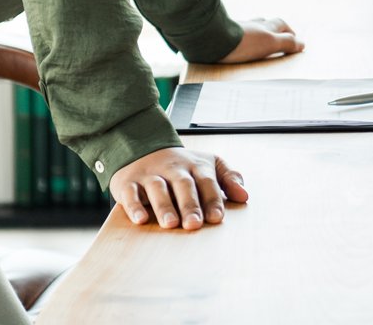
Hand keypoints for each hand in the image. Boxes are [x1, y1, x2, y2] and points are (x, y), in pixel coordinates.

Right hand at [110, 146, 246, 230]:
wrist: (141, 147)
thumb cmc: (181, 166)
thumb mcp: (207, 165)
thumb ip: (228, 178)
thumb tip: (244, 196)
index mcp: (195, 165)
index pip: (207, 181)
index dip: (212, 199)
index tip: (217, 218)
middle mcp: (173, 168)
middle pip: (183, 185)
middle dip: (189, 205)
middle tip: (194, 224)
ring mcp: (150, 174)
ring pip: (157, 188)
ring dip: (164, 206)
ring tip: (170, 224)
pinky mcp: (128, 182)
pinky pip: (130, 193)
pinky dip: (134, 206)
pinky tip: (140, 219)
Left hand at [218, 17, 303, 62]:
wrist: (212, 40)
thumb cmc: (242, 43)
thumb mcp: (270, 44)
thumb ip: (286, 43)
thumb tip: (303, 44)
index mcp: (265, 26)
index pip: (282, 25)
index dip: (289, 32)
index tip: (294, 40)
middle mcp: (252, 25)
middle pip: (267, 23)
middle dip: (275, 29)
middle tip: (279, 37)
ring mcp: (238, 28)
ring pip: (251, 27)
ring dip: (257, 32)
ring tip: (259, 40)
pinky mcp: (224, 34)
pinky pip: (236, 34)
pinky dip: (242, 38)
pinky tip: (238, 44)